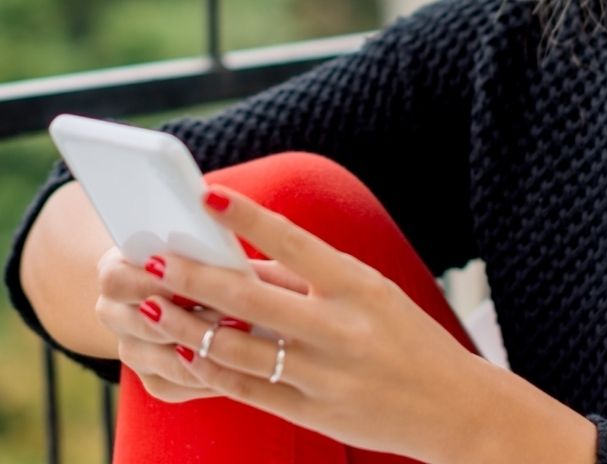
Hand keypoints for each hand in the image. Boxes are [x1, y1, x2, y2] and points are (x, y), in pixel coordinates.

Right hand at [94, 240, 310, 403]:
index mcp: (112, 276)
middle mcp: (112, 317)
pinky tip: (246, 364)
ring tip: (251, 339)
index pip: (120, 282)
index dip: (164, 283)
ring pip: (171, 364)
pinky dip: (216, 376)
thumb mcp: (185, 242)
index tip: (205, 279)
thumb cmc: (187, 254)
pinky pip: (184, 386)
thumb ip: (196, 248)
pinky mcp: (154, 381)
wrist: (173, 288)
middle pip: (149, 328)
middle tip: (243, 314)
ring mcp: (131, 352)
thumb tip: (228, 258)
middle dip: (199, 322)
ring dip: (212, 353)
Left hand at [135, 184, 492, 461]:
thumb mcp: (371, 292)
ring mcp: (324, 375)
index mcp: (357, 286)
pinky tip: (183, 352)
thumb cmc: (404, 338)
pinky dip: (209, 369)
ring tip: (152, 307)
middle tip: (151, 259)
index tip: (206, 194)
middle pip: (250, 297)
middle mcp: (340, 329)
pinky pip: (248, 389)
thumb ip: (309, 278)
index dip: (247, 217)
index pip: (294, 242)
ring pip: (237, 348)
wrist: (455, 409)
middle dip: (193, 277)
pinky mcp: (314, 413)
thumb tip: (242, 260)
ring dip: (187, 327)